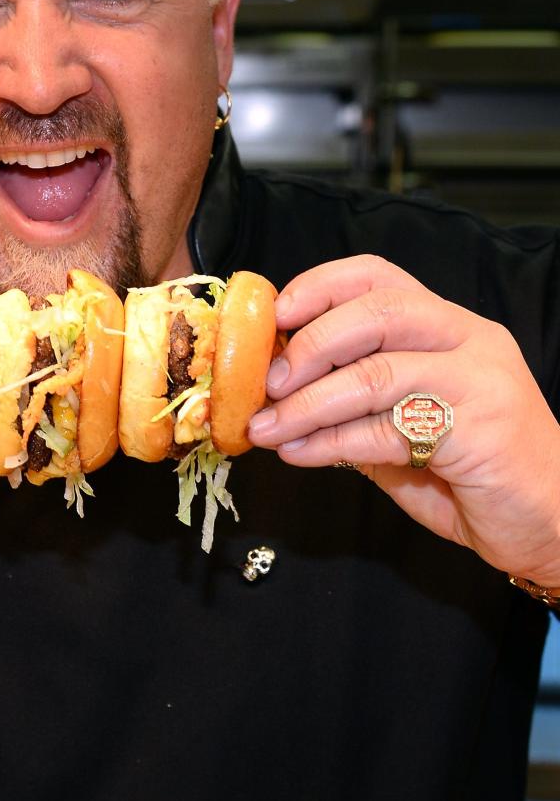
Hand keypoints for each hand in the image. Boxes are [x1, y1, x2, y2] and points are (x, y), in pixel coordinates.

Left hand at [246, 255, 559, 586]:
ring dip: (309, 404)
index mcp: (450, 326)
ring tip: (268, 429)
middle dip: (312, 345)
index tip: (277, 315)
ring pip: (377, 373)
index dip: (322, 287)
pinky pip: (389, 430)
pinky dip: (333, 442)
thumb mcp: (405, 424)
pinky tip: (301, 453)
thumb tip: (280, 390)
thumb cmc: (474, 473)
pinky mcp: (482, 431)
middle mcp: (470, 341)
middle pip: (378, 312)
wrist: (551, 522)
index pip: (380, 277)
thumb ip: (356, 400)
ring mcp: (481, 381)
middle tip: (271, 384)